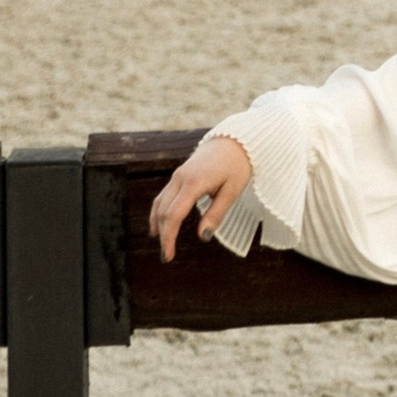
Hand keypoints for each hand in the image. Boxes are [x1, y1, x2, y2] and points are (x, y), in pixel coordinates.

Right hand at [149, 134, 252, 261]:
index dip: (168, 238)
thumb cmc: (237, 166)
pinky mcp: (179, 175)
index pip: (173, 215)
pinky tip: (160, 224)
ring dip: (158, 224)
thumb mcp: (232, 191)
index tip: (168, 256)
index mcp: (194, 183)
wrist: (235, 140)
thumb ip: (216, 214)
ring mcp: (177, 176)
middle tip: (167, 257)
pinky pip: (164, 196)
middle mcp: (180, 179)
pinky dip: (160, 212)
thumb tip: (202, 237)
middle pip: (163, 212)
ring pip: (160, 203)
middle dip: (163, 235)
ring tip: (162, 243)